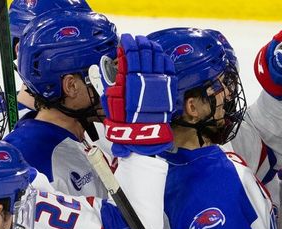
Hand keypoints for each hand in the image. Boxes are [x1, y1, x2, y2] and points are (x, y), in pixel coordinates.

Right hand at [99, 34, 176, 156]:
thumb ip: (111, 85)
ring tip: (148, 43)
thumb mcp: (112, 103)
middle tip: (136, 39)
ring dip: (153, 48)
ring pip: (158, 58)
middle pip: (145, 53)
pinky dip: (165, 59)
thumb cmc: (126, 121)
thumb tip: (112, 70)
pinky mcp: (170, 89)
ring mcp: (160, 82)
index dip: (128, 44)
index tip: (125, 39)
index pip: (131, 55)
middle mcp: (147, 79)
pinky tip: (161, 55)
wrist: (145, 135)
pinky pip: (169, 69)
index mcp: (131, 81)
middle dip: (140, 43)